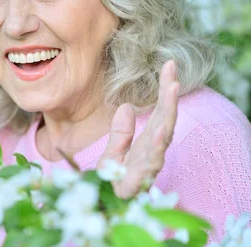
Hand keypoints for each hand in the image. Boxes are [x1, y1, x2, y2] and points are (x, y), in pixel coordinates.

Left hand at [96, 60, 179, 198]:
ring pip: (162, 136)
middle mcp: (152, 152)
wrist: (103, 209)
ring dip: (168, 112)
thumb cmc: (113, 183)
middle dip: (169, 94)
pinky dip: (157, 144)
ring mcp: (148, 165)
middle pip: (164, 119)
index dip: (165, 91)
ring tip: (171, 89)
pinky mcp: (140, 179)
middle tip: (172, 69)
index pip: (159, 112)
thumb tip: (124, 107)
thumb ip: (120, 133)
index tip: (169, 66)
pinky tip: (161, 129)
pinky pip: (151, 160)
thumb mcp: (112, 153)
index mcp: (146, 144)